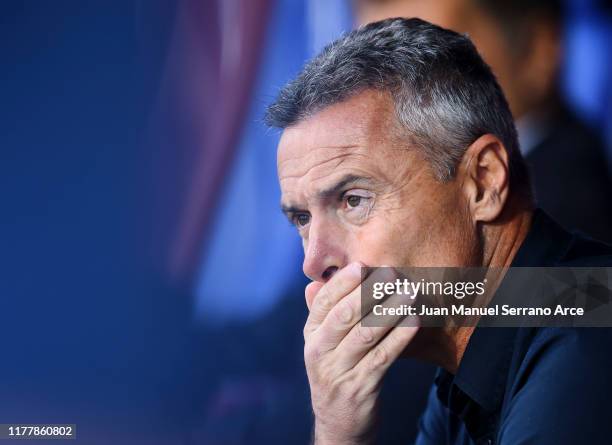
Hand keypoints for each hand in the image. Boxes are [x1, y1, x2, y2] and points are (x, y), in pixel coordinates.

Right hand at [303, 262, 418, 444]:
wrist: (338, 424)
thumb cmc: (336, 372)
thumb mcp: (322, 346)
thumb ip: (322, 315)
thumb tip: (314, 283)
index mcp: (311, 335)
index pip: (324, 302)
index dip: (343, 282)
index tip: (363, 265)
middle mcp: (319, 352)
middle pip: (343, 315)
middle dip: (369, 291)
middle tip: (391, 273)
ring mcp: (338, 371)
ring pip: (365, 334)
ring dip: (390, 310)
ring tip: (409, 292)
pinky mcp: (360, 387)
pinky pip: (383, 357)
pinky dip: (399, 337)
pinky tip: (414, 321)